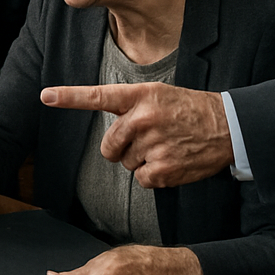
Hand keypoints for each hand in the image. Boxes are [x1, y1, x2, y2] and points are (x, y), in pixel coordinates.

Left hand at [40, 83, 232, 186]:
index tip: (46, 95)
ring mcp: (153, 145)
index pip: (97, 96)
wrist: (228, 127)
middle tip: (145, 139)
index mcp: (139, 97)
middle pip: (109, 146)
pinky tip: (171, 162)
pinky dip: (153, 176)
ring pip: (126, 163)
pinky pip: (142, 179)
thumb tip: (109, 129)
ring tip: (166, 146)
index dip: (69, 97)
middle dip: (120, 148)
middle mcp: (143, 119)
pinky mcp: (164, 169)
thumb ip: (128, 106)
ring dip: (141, 160)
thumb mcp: (157, 95)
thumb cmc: (187, 109)